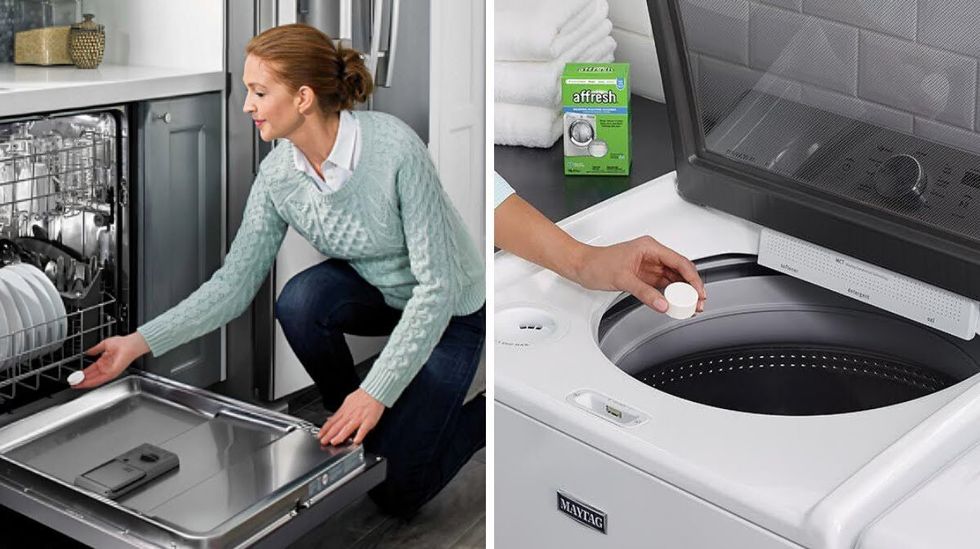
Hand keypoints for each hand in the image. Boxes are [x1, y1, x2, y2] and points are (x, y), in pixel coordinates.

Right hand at [73, 333, 149, 388]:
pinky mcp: (112, 373)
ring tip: (75, 385)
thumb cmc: (123, 342)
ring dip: (85, 382)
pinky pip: (100, 379)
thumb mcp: (104, 345)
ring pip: (95, 379)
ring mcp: (109, 371)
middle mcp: (106, 367)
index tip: (76, 376)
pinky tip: (85, 383)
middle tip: (72, 383)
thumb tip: (87, 351)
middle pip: (91, 376)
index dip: (83, 373)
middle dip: (82, 380)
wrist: (131, 344)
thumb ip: (95, 349)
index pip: (91, 369)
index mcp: (105, 361)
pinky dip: (92, 382)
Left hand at [318, 388, 384, 445]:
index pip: (332, 421)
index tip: (320, 435)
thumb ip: (339, 412)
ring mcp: (359, 418)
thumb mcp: (347, 402)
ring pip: (347, 428)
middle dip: (329, 435)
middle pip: (337, 426)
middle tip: (323, 442)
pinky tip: (355, 441)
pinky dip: (359, 435)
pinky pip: (363, 429)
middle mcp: (350, 415)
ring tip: (334, 442)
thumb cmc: (362, 396)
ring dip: (340, 436)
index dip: (325, 429)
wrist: (374, 391)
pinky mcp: (368, 421)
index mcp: (344, 411)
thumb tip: (331, 418)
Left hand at [569, 236, 705, 313]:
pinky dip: (670, 295)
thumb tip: (662, 304)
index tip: (698, 291)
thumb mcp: (623, 278)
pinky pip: (662, 286)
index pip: (679, 262)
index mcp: (650, 247)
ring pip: (672, 279)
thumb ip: (645, 292)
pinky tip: (675, 304)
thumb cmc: (597, 263)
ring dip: (682, 293)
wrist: (581, 266)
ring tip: (690, 306)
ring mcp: (648, 266)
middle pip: (679, 271)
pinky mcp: (643, 277)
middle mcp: (652, 255)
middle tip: (697, 303)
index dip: (692, 278)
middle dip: (690, 287)